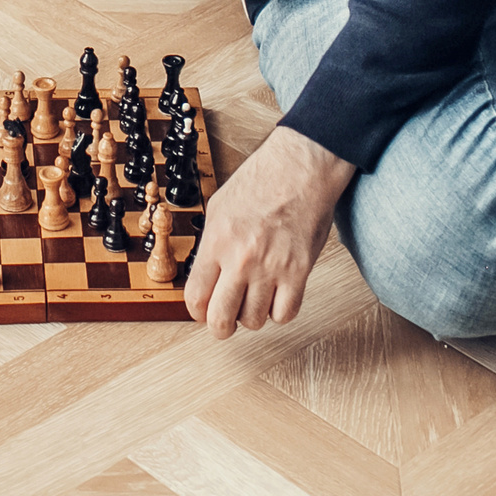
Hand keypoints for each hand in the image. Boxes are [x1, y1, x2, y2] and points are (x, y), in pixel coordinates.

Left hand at [182, 125, 355, 341]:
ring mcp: (271, 267)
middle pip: (221, 319)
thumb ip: (211, 244)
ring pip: (254, 320)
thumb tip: (204, 276)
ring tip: (254, 299)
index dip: (197, 311)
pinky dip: (279, 311)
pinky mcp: (299, 271)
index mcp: (217, 241)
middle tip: (224, 322)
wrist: (300, 168)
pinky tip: (276, 296)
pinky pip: (285, 313)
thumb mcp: (220, 207)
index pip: (195, 297)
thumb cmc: (262, 180)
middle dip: (220, 327)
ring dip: (252, 316)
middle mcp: (242, 258)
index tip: (202, 311)